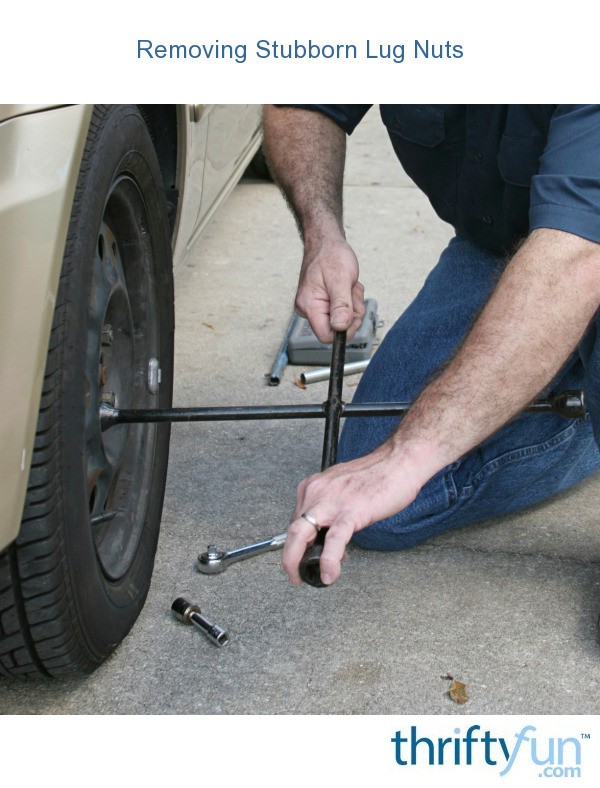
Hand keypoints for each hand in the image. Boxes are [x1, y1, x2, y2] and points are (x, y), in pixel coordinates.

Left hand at [282, 444, 422, 585]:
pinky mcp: (352, 511)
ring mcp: (332, 501)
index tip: (307, 555)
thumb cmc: (375, 475)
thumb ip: (330, 508)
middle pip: (292, 529)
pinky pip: (334, 540)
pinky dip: (328, 561)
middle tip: (293, 574)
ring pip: (302, 534)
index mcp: (314, 486)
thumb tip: (328, 536)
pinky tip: (329, 574)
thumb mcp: (341, 488)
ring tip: (301, 578)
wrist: (399, 462)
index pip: (296, 520)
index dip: (300, 543)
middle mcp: (317, 491)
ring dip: (295, 561)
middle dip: (288, 557)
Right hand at [295, 236, 365, 342]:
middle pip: (337, 329)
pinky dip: (350, 300)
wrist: (325, 242)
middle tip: (352, 293)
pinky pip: (342, 311)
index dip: (344, 330)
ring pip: (343, 320)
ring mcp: (315, 307)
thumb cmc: (330, 255)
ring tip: (349, 286)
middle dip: (351, 313)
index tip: (352, 313)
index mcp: (309, 306)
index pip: (326, 336)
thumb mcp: (341, 280)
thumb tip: (340, 328)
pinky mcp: (322, 304)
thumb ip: (341, 305)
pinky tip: (347, 287)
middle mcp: (309, 309)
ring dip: (353, 304)